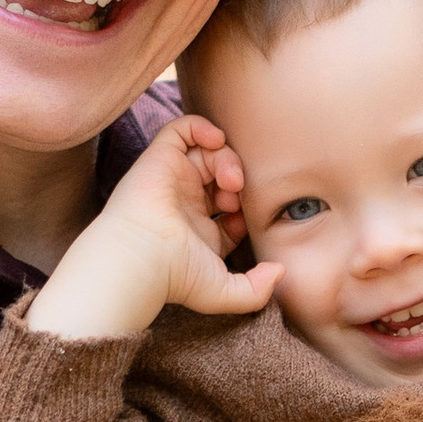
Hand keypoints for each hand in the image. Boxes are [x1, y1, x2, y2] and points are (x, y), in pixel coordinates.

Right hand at [23, 116, 273, 340]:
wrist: (142, 258)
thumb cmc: (176, 278)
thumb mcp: (227, 293)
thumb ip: (259, 289)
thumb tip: (280, 271)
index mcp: (200, 232)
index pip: (233, 209)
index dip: (246, 209)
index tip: (244, 221)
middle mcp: (186, 204)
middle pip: (223, 177)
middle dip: (238, 181)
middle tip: (236, 196)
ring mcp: (173, 179)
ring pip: (208, 153)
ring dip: (226, 159)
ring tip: (230, 180)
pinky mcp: (160, 158)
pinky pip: (181, 129)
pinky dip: (202, 127)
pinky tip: (215, 142)